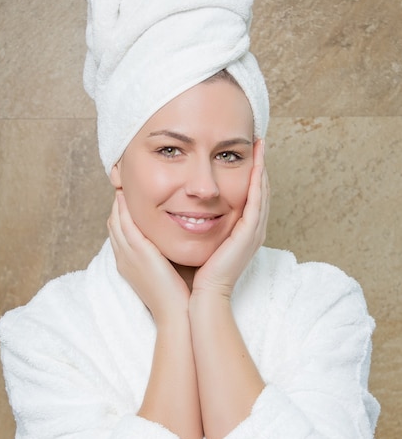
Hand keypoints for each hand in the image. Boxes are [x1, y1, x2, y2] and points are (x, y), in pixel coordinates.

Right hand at [108, 191, 190, 323]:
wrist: (176, 313)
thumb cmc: (177, 295)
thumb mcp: (166, 270)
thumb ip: (165, 253)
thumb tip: (175, 239)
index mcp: (129, 263)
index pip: (120, 232)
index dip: (123, 213)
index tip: (131, 198)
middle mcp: (124, 257)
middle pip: (114, 223)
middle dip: (118, 203)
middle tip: (126, 183)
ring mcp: (128, 255)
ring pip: (116, 220)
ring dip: (119, 200)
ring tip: (125, 182)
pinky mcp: (138, 252)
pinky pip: (126, 224)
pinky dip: (125, 207)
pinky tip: (129, 194)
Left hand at [192, 140, 269, 297]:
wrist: (201, 296)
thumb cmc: (194, 273)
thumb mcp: (195, 241)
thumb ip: (192, 223)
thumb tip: (177, 207)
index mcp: (239, 232)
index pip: (246, 196)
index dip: (248, 174)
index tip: (243, 152)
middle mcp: (250, 230)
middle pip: (259, 190)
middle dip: (259, 165)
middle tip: (258, 142)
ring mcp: (252, 232)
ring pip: (261, 192)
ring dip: (262, 167)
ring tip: (260, 146)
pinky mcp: (249, 235)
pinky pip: (257, 202)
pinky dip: (259, 181)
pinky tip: (258, 164)